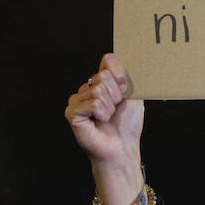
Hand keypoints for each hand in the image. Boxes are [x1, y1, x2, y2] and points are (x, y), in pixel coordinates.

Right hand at [63, 53, 145, 204]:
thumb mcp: (132, 93)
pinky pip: (92, 103)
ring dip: (110, 107)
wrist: (123, 147)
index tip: (124, 95)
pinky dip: (101, 113)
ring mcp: (77, 100)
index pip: (108, 62)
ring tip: (107, 118)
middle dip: (116, 95)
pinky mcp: (72, 112)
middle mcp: (86, 88)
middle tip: (115, 111)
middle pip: (103, 75)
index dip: (121, 79)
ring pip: (98, 89)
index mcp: (100, 81)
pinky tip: (98, 122)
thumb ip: (123, 73)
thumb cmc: (128, 124)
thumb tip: (109, 56)